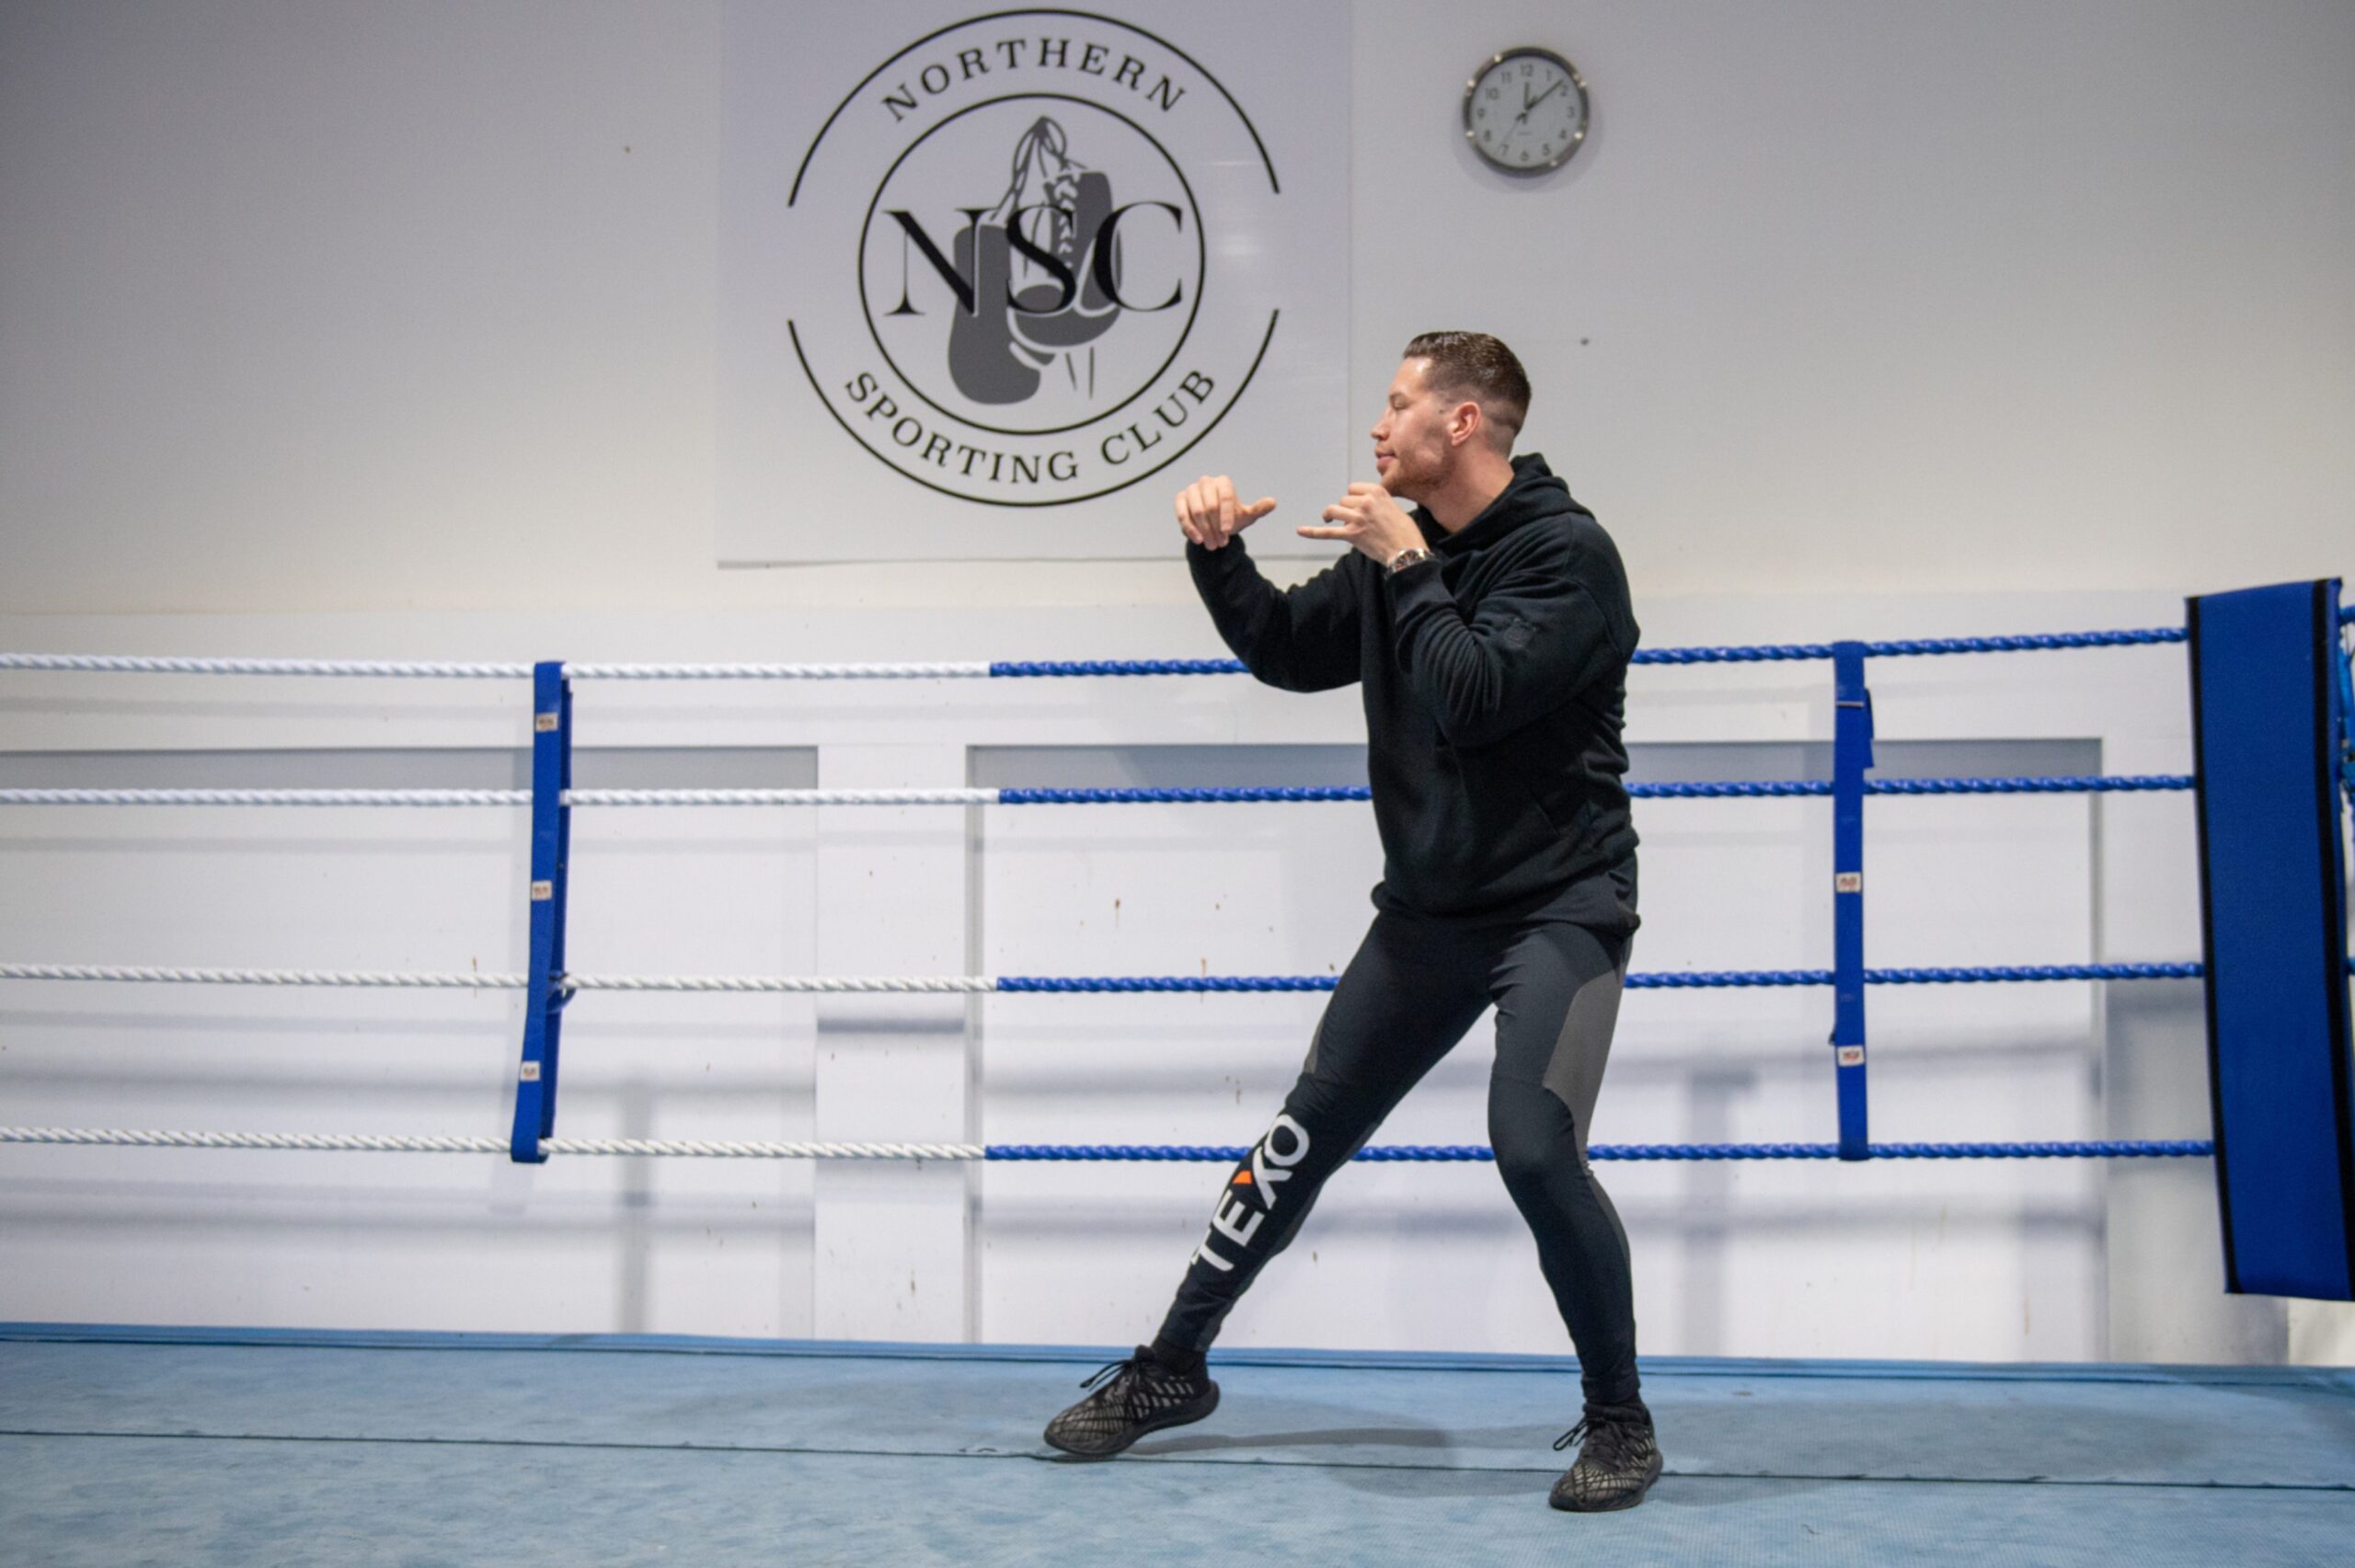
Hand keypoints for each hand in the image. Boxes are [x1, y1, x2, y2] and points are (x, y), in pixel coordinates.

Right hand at [1175, 474, 1275, 550]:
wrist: (1213, 523)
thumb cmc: (1230, 518)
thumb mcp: (1246, 516)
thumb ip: (1258, 509)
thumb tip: (1273, 503)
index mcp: (1223, 482)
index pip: (1225, 497)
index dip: (1226, 515)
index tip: (1228, 532)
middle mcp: (1206, 482)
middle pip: (1210, 506)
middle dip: (1215, 527)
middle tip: (1221, 544)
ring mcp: (1191, 490)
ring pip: (1196, 511)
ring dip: (1204, 530)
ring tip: (1212, 545)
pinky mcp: (1180, 499)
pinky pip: (1182, 514)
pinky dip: (1190, 528)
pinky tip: (1198, 540)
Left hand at [1298, 483, 1424, 565]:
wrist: (1407, 551)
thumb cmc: (1405, 531)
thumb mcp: (1393, 506)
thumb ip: (1377, 501)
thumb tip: (1363, 503)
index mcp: (1376, 492)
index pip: (1353, 488)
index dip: (1353, 498)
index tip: (1357, 506)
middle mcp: (1365, 502)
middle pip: (1343, 499)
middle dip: (1346, 509)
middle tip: (1354, 520)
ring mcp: (1357, 518)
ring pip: (1334, 510)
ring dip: (1331, 515)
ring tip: (1329, 519)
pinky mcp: (1351, 535)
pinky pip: (1327, 532)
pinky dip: (1312, 531)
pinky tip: (1300, 530)